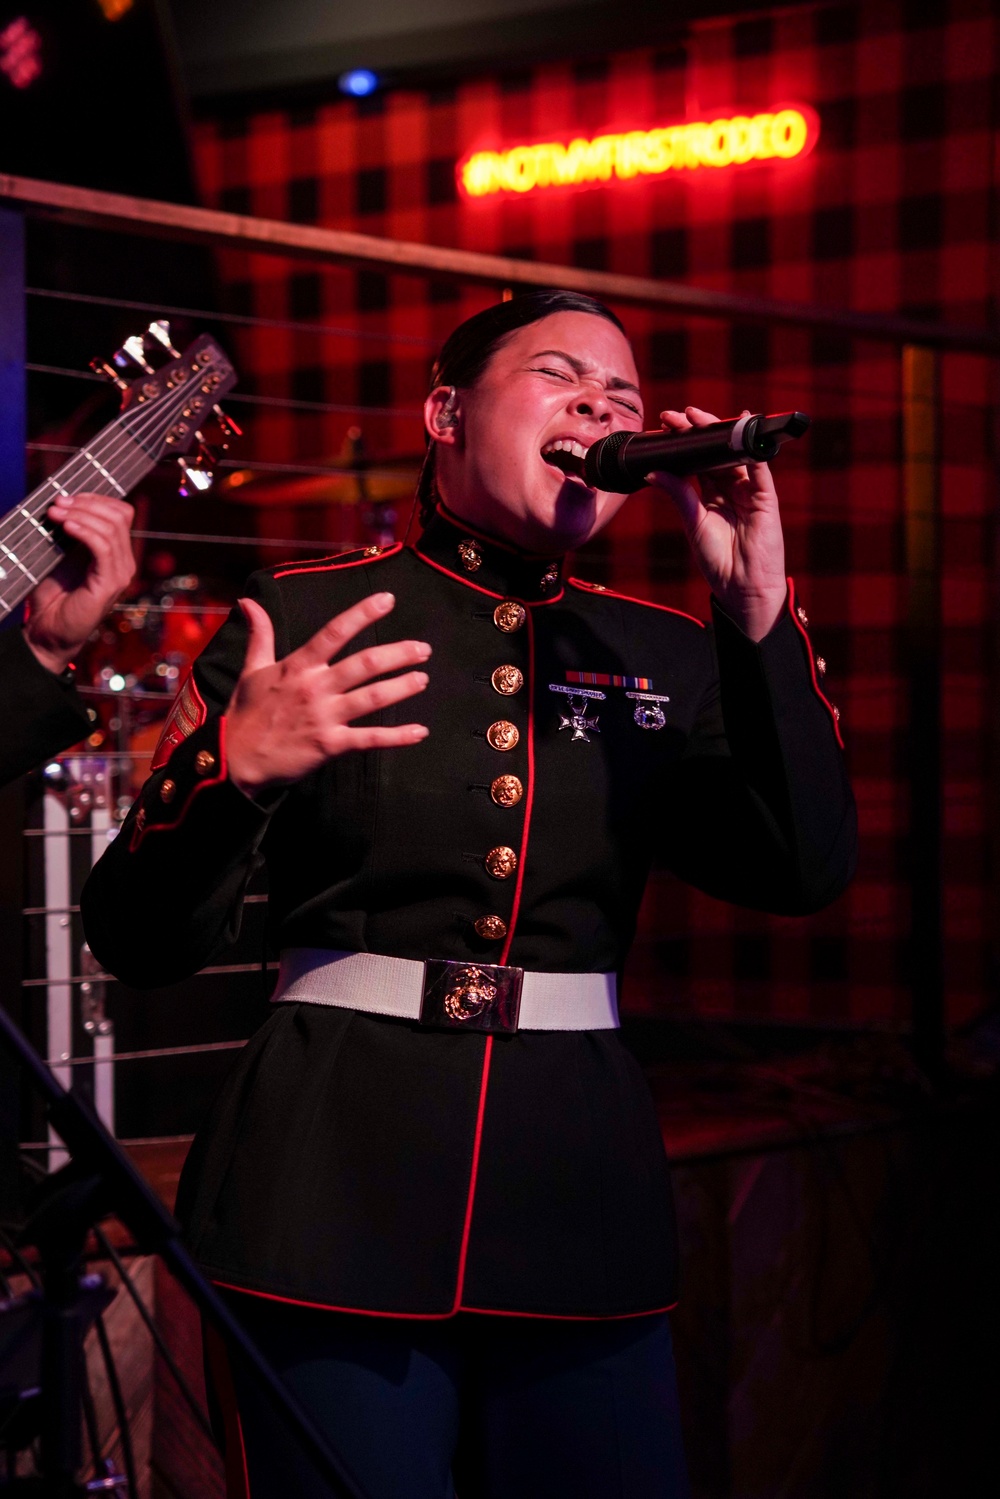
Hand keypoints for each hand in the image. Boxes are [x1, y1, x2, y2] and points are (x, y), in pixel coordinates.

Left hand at [24, 493, 135, 673]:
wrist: (47, 632)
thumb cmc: (50, 597)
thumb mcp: (59, 555)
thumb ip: (67, 532)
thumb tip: (59, 502)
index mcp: (115, 554)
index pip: (121, 513)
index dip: (96, 498)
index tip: (66, 496)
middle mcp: (123, 563)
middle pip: (120, 515)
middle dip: (87, 502)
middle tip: (58, 503)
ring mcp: (120, 574)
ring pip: (112, 528)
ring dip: (81, 514)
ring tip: (55, 513)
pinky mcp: (109, 585)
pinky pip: (104, 548)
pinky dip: (85, 531)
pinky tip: (67, 526)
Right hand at [226, 591, 430, 796]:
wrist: (236, 760)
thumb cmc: (246, 714)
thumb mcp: (251, 669)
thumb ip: (260, 634)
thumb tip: (248, 600)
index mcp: (298, 666)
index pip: (335, 632)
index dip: (362, 614)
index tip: (388, 600)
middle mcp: (315, 687)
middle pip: (365, 664)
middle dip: (398, 654)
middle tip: (423, 649)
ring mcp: (324, 716)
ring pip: (372, 697)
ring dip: (402, 687)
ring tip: (423, 678)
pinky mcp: (330, 745)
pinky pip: (369, 739)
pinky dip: (397, 736)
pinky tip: (419, 731)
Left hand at [648, 406, 787, 640]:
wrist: (742, 588)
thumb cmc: (719, 560)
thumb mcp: (694, 523)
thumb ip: (679, 494)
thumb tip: (653, 471)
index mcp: (713, 495)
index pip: (699, 461)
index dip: (685, 442)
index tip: (666, 424)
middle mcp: (732, 489)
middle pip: (716, 452)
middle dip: (699, 431)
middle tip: (678, 415)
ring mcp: (750, 491)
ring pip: (736, 454)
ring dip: (721, 433)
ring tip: (700, 417)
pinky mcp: (765, 499)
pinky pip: (760, 469)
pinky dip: (752, 450)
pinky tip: (741, 430)